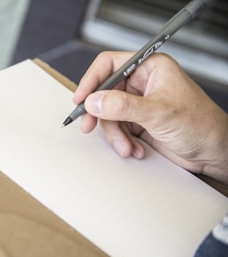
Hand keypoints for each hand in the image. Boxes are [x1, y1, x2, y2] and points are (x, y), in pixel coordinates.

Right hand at [74, 51, 227, 182]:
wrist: (213, 152)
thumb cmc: (200, 124)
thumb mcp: (158, 112)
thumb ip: (123, 106)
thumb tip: (94, 101)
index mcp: (149, 68)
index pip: (110, 65)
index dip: (92, 80)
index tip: (81, 98)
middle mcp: (141, 83)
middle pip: (104, 92)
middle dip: (99, 113)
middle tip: (88, 125)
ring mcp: (137, 104)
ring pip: (108, 114)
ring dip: (115, 134)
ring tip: (127, 146)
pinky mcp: (137, 122)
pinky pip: (116, 128)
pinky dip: (122, 141)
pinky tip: (135, 148)